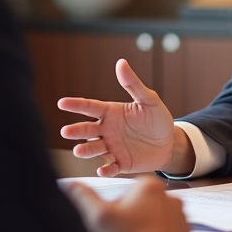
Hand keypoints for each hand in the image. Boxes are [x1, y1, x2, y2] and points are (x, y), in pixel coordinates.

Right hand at [58, 59, 179, 175]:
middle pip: (87, 130)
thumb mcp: (149, 99)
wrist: (170, 143)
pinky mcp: (121, 163)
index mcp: (111, 113)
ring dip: (86, 150)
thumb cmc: (158, 119)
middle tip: (66, 132)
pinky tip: (102, 169)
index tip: (62, 103)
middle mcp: (107, 130)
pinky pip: (111, 167)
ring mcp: (112, 147)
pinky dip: (106, 169)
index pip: (90, 107)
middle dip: (76, 131)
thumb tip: (121, 63)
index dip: (76, 105)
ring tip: (78, 150)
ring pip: (94, 149)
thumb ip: (133, 84)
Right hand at [64, 176, 193, 231]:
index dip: (115, 210)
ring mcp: (181, 219)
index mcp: (150, 186)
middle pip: (141, 208)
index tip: (113, 224)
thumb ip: (83, 196)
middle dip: (131, 221)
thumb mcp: (98, 216)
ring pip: (155, 223)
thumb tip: (70, 185)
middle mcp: (171, 199)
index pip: (125, 193)